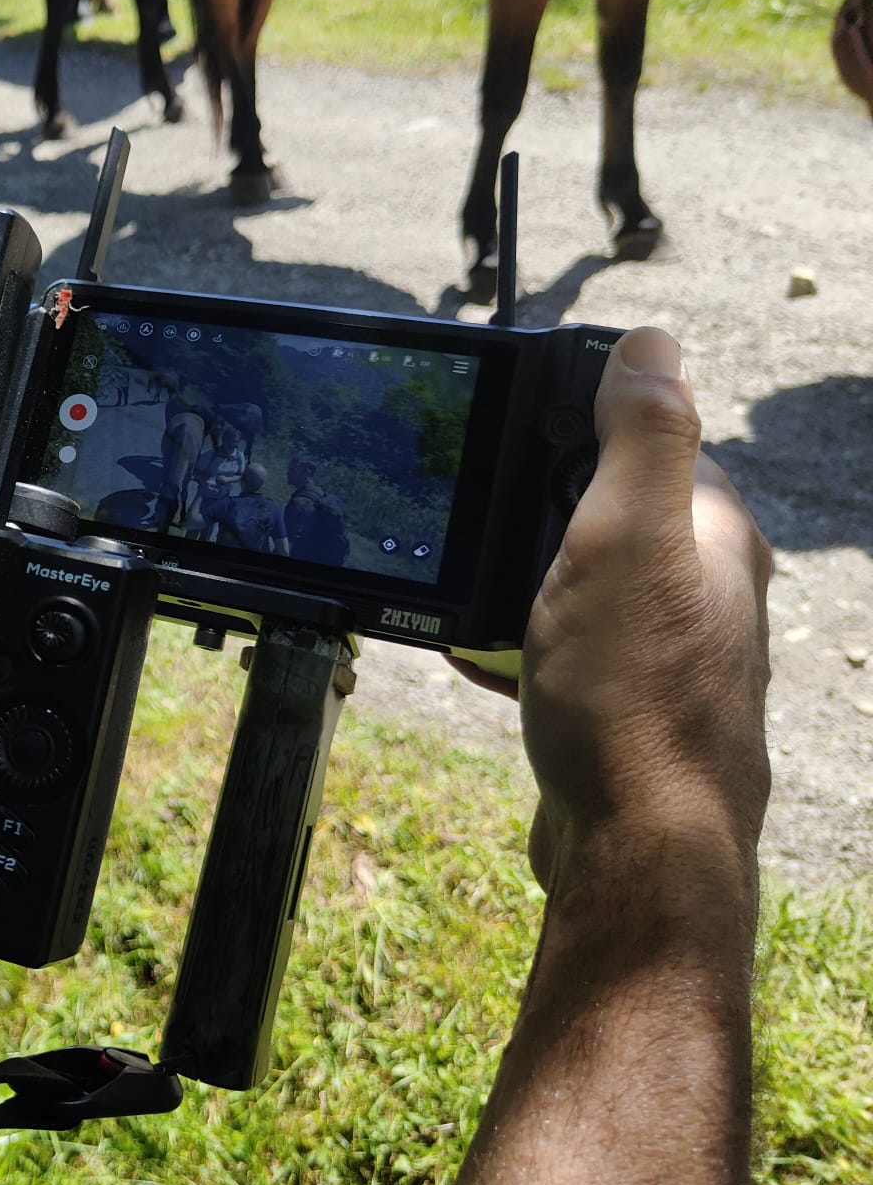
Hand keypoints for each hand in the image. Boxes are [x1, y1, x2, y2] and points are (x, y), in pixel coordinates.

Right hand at [454, 327, 770, 886]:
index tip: (515, 436)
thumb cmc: (633, 695)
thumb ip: (645, 434)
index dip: (582, 429)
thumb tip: (653, 341)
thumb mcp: (625, 536)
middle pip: (608, 514)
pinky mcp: (627, 709)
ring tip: (470, 592)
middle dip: (538, 513)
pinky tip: (479, 658)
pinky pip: (562, 652)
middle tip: (478, 520)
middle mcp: (706, 593)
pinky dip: (516, 644)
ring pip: (580, 585)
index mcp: (715, 538)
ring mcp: (669, 655)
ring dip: (519, 582)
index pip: (654, 443)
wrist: (636, 844)